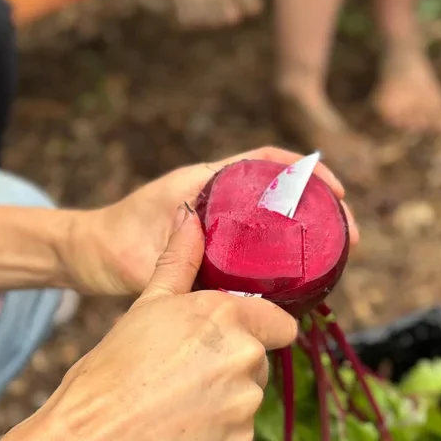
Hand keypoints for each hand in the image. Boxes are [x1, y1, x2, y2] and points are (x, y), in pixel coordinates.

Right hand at [45, 210, 297, 440]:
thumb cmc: (107, 375)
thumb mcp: (143, 309)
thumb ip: (177, 263)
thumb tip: (192, 217)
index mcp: (224, 316)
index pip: (278, 322)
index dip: (256, 329)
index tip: (226, 339)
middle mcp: (245, 358)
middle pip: (257, 361)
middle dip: (229, 366)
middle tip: (178, 376)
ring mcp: (245, 407)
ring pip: (245, 400)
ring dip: (221, 403)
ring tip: (171, 408)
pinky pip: (235, 437)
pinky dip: (213, 438)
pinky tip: (175, 436)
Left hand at [62, 146, 357, 295]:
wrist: (89, 253)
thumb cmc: (113, 245)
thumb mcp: (142, 253)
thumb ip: (172, 258)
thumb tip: (215, 278)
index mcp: (204, 180)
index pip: (265, 161)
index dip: (306, 171)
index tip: (337, 192)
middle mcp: (217, 193)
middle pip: (282, 188)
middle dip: (322, 206)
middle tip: (350, 236)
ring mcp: (220, 217)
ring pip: (276, 215)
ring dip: (309, 230)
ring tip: (338, 258)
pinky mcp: (218, 241)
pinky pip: (262, 240)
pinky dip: (286, 251)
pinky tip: (303, 278)